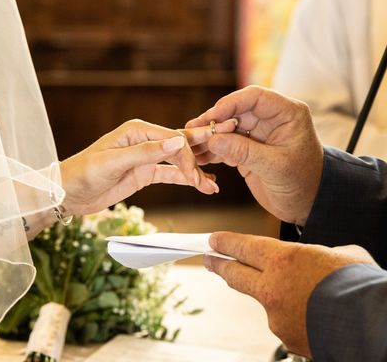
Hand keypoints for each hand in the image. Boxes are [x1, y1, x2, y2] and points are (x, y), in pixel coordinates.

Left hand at [60, 118, 236, 215]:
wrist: (67, 193)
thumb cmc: (84, 172)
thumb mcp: (114, 162)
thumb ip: (148, 153)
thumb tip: (180, 141)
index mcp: (137, 130)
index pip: (172, 139)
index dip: (188, 156)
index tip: (197, 176)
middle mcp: (145, 140)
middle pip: (181, 146)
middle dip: (203, 155)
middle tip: (230, 155)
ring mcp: (146, 157)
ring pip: (179, 162)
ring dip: (197, 172)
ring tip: (214, 186)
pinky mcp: (144, 173)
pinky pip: (170, 175)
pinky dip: (186, 180)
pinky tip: (203, 186)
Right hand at [185, 85, 322, 224]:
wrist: (307, 205)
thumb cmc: (304, 183)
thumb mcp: (275, 167)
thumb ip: (245, 152)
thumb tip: (214, 139)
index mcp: (287, 113)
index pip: (255, 97)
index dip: (231, 103)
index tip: (212, 116)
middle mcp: (270, 119)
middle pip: (235, 111)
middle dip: (213, 121)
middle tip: (192, 131)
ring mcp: (256, 133)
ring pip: (226, 127)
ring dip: (209, 137)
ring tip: (191, 146)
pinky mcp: (246, 148)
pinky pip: (225, 144)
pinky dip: (211, 150)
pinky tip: (198, 156)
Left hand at [205, 232, 376, 356]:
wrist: (373, 325)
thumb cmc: (361, 285)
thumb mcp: (339, 255)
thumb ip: (315, 255)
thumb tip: (314, 261)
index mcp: (283, 259)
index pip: (243, 246)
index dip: (225, 242)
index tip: (213, 241)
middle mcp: (272, 287)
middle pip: (235, 275)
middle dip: (219, 266)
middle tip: (209, 261)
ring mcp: (276, 315)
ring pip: (266, 301)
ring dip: (276, 296)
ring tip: (306, 293)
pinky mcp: (286, 338)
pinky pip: (286, 322)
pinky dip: (296, 317)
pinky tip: (316, 314)